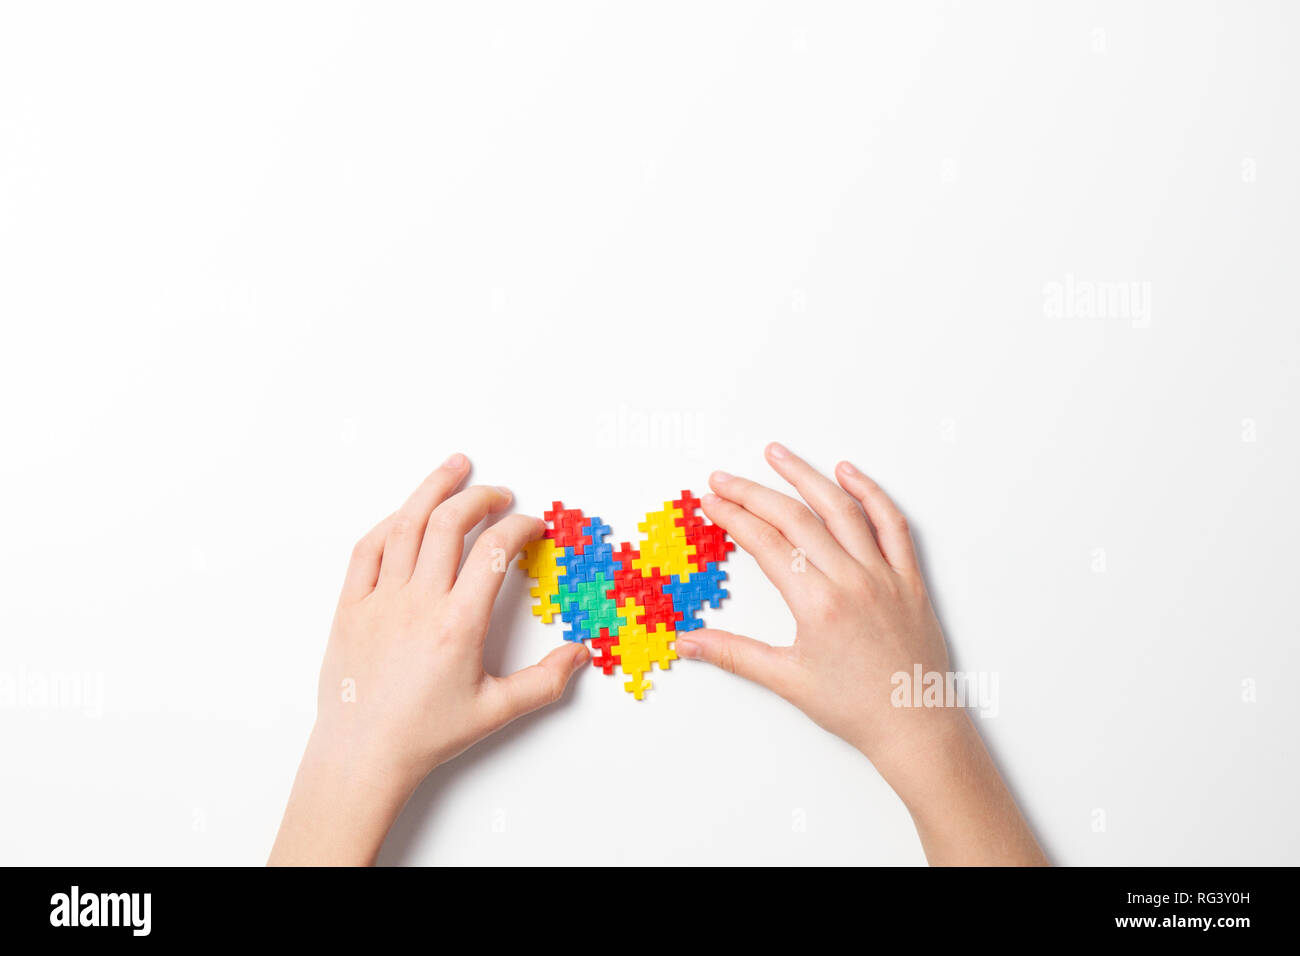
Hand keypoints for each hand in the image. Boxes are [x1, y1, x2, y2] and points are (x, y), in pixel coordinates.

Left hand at [269, 454, 588, 864]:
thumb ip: (545, 681)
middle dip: (480, 498)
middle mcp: (418, 603)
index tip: (533, 527)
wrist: (362, 755)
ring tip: (455, 467)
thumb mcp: (495, 711)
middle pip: (449, 525)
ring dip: (433, 489)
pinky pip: (367, 550)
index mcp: (457, 625)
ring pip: (405, 525)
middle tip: (500, 494)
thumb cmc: (425, 735)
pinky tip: (405, 512)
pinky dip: (389, 523)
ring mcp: (379, 601)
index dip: (520, 528)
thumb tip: (581, 654)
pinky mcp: (350, 607)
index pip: (494, 552)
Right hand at [676, 443, 1045, 864]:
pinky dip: (870, 493)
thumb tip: (685, 643)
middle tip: (723, 478)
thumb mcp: (786, 681)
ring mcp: (884, 574)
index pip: (765, 544)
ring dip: (806, 476)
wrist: (917, 727)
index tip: (710, 501)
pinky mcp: (909, 578)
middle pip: (795, 518)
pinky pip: (892, 524)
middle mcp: (851, 579)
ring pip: (841, 509)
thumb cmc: (855, 708)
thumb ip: (733, 654)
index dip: (732, 517)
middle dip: (753, 492)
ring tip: (777, 454)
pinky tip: (848, 473)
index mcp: (818, 603)